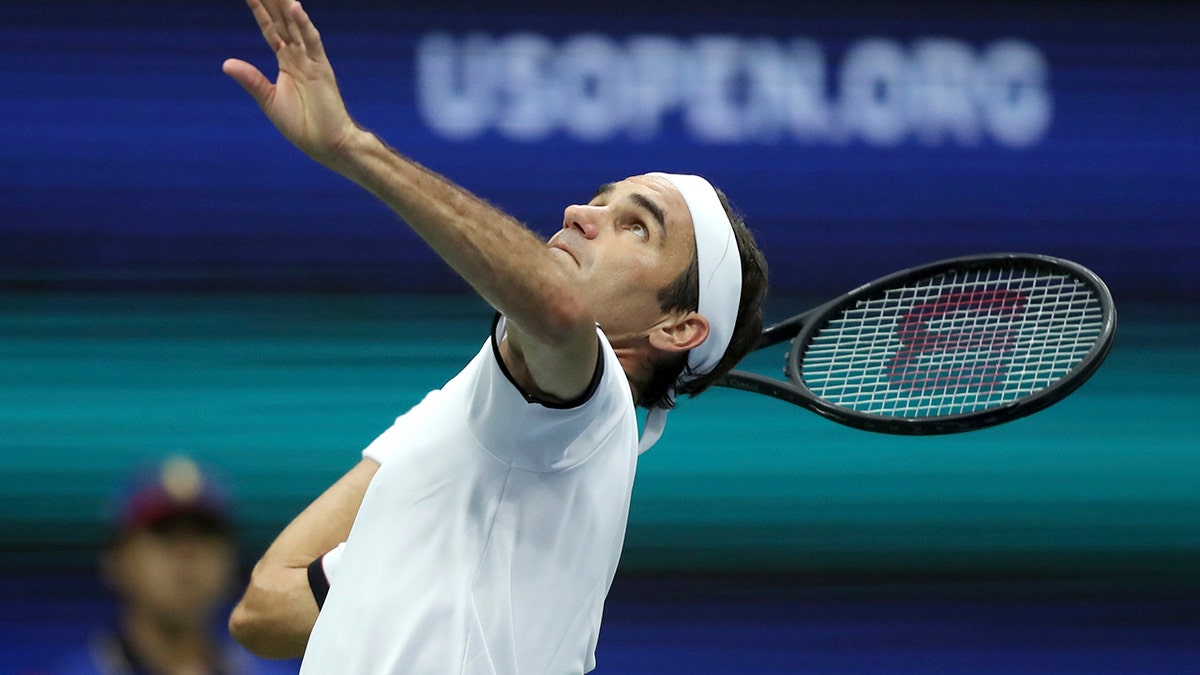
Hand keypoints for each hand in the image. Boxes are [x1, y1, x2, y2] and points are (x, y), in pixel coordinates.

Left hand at [223, 0, 357, 166]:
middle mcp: (300, 56)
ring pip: (295, 25)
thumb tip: (226, 63)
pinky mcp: (322, 69)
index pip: (270, 29)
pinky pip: (312, 42)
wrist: (325, 143)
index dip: (259, 11)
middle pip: (282, 21)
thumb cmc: (302, 125)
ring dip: (286, 5)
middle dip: (272, 1)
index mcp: (287, 62)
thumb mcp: (269, 100)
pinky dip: (303, 24)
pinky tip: (294, 7)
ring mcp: (312, 60)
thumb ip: (251, 79)